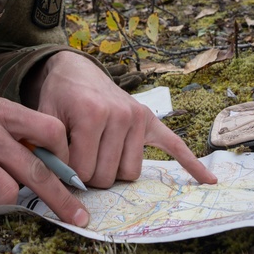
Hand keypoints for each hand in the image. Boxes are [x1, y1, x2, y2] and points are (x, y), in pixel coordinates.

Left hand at [25, 51, 216, 188]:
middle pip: (109, 176)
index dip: (68, 172)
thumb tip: (62, 183)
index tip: (60, 160)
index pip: (83, 171)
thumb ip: (50, 150)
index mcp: (92, 114)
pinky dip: (191, 164)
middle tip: (79, 156)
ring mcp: (138, 117)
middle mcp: (121, 115)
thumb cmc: (59, 98)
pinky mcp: (150, 121)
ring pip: (131, 173)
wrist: (76, 70)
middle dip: (91, 175)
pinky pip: (174, 145)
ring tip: (100, 152)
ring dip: (115, 171)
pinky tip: (207, 179)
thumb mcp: (45, 119)